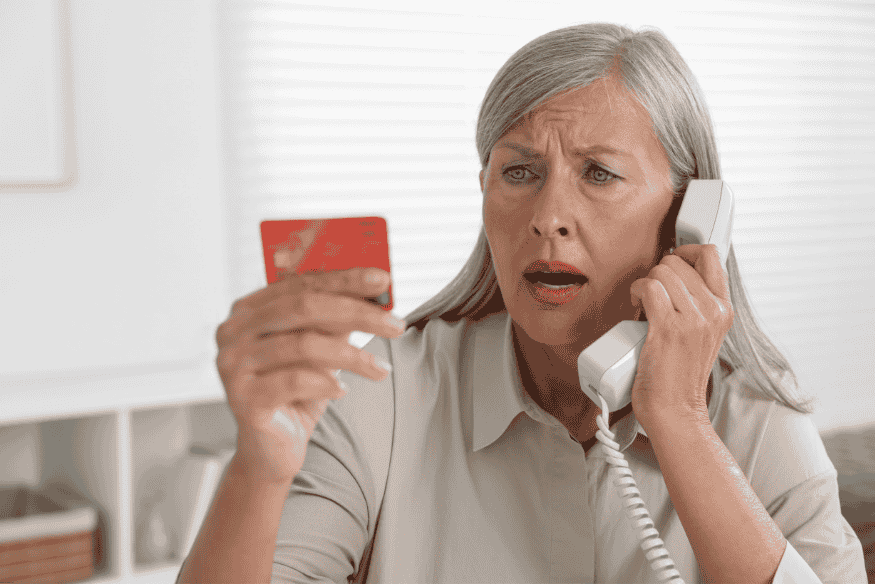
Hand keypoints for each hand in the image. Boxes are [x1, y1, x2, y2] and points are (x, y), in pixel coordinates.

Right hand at [215, 264, 404, 483]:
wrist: (273, 449)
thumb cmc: (297, 392)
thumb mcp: (320, 348)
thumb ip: (337, 319)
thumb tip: (377, 292)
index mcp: (248, 310)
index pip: (301, 283)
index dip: (344, 278)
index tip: (383, 279)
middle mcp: (232, 331)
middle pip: (303, 307)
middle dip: (356, 312)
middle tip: (396, 324)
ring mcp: (232, 365)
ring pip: (303, 345)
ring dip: (352, 355)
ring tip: (380, 369)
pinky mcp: (242, 398)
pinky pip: (294, 381)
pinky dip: (326, 383)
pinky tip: (343, 390)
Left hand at [628, 244, 732, 429]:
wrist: (675, 410)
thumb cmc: (680, 376)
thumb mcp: (703, 334)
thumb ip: (697, 305)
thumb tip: (674, 278)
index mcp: (723, 310)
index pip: (711, 255)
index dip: (685, 251)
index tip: (670, 263)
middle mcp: (713, 312)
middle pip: (678, 262)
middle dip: (658, 273)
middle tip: (653, 294)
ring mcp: (693, 320)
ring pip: (662, 272)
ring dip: (645, 283)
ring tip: (644, 302)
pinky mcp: (669, 329)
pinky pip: (649, 288)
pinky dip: (636, 292)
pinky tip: (636, 306)